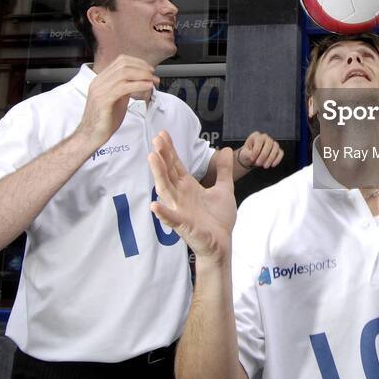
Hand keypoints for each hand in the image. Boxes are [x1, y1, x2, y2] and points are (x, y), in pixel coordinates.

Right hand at [76, 55, 158, 147]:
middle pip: (123, 65)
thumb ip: (125, 87)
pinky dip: (138, 85)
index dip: (138, 63)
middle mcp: (99, 82)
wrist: (91, 135)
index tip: (149, 70)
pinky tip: (147, 87)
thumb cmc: (105, 119)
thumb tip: (139, 80)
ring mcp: (100, 90)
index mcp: (101, 79)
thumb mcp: (117, 98)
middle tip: (154, 76)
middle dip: (142, 68)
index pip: (120, 61)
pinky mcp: (103, 100)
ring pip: (124, 73)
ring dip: (142, 75)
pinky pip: (123, 87)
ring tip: (152, 81)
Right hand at [148, 131, 236, 263]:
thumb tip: (225, 149)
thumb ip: (223, 170)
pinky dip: (163, 213)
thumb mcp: (224, 189)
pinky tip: (154, 206)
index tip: (162, 134)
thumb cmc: (219, 218)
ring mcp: (180, 210)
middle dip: (162, 157)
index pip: (176, 165)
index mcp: (189, 187)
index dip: (169, 150)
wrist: (222, 243)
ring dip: (159, 175)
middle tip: (157, 140)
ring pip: (166, 190)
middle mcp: (181, 196)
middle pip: (168, 173)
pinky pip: (172, 219)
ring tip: (152, 158)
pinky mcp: (184, 226)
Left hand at [236, 131, 283, 170]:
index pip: (259, 140)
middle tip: (258, 164)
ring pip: (276, 148)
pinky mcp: (277, 150)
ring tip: (265, 166)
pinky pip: (280, 153)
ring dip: (271, 158)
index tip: (252, 159)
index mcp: (256, 136)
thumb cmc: (247, 155)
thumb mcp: (243, 154)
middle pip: (269, 143)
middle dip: (264, 155)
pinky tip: (272, 165)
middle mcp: (265, 137)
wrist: (251, 159)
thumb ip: (246, 154)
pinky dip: (277, 159)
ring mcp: (272, 143)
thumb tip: (252, 155)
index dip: (256, 150)